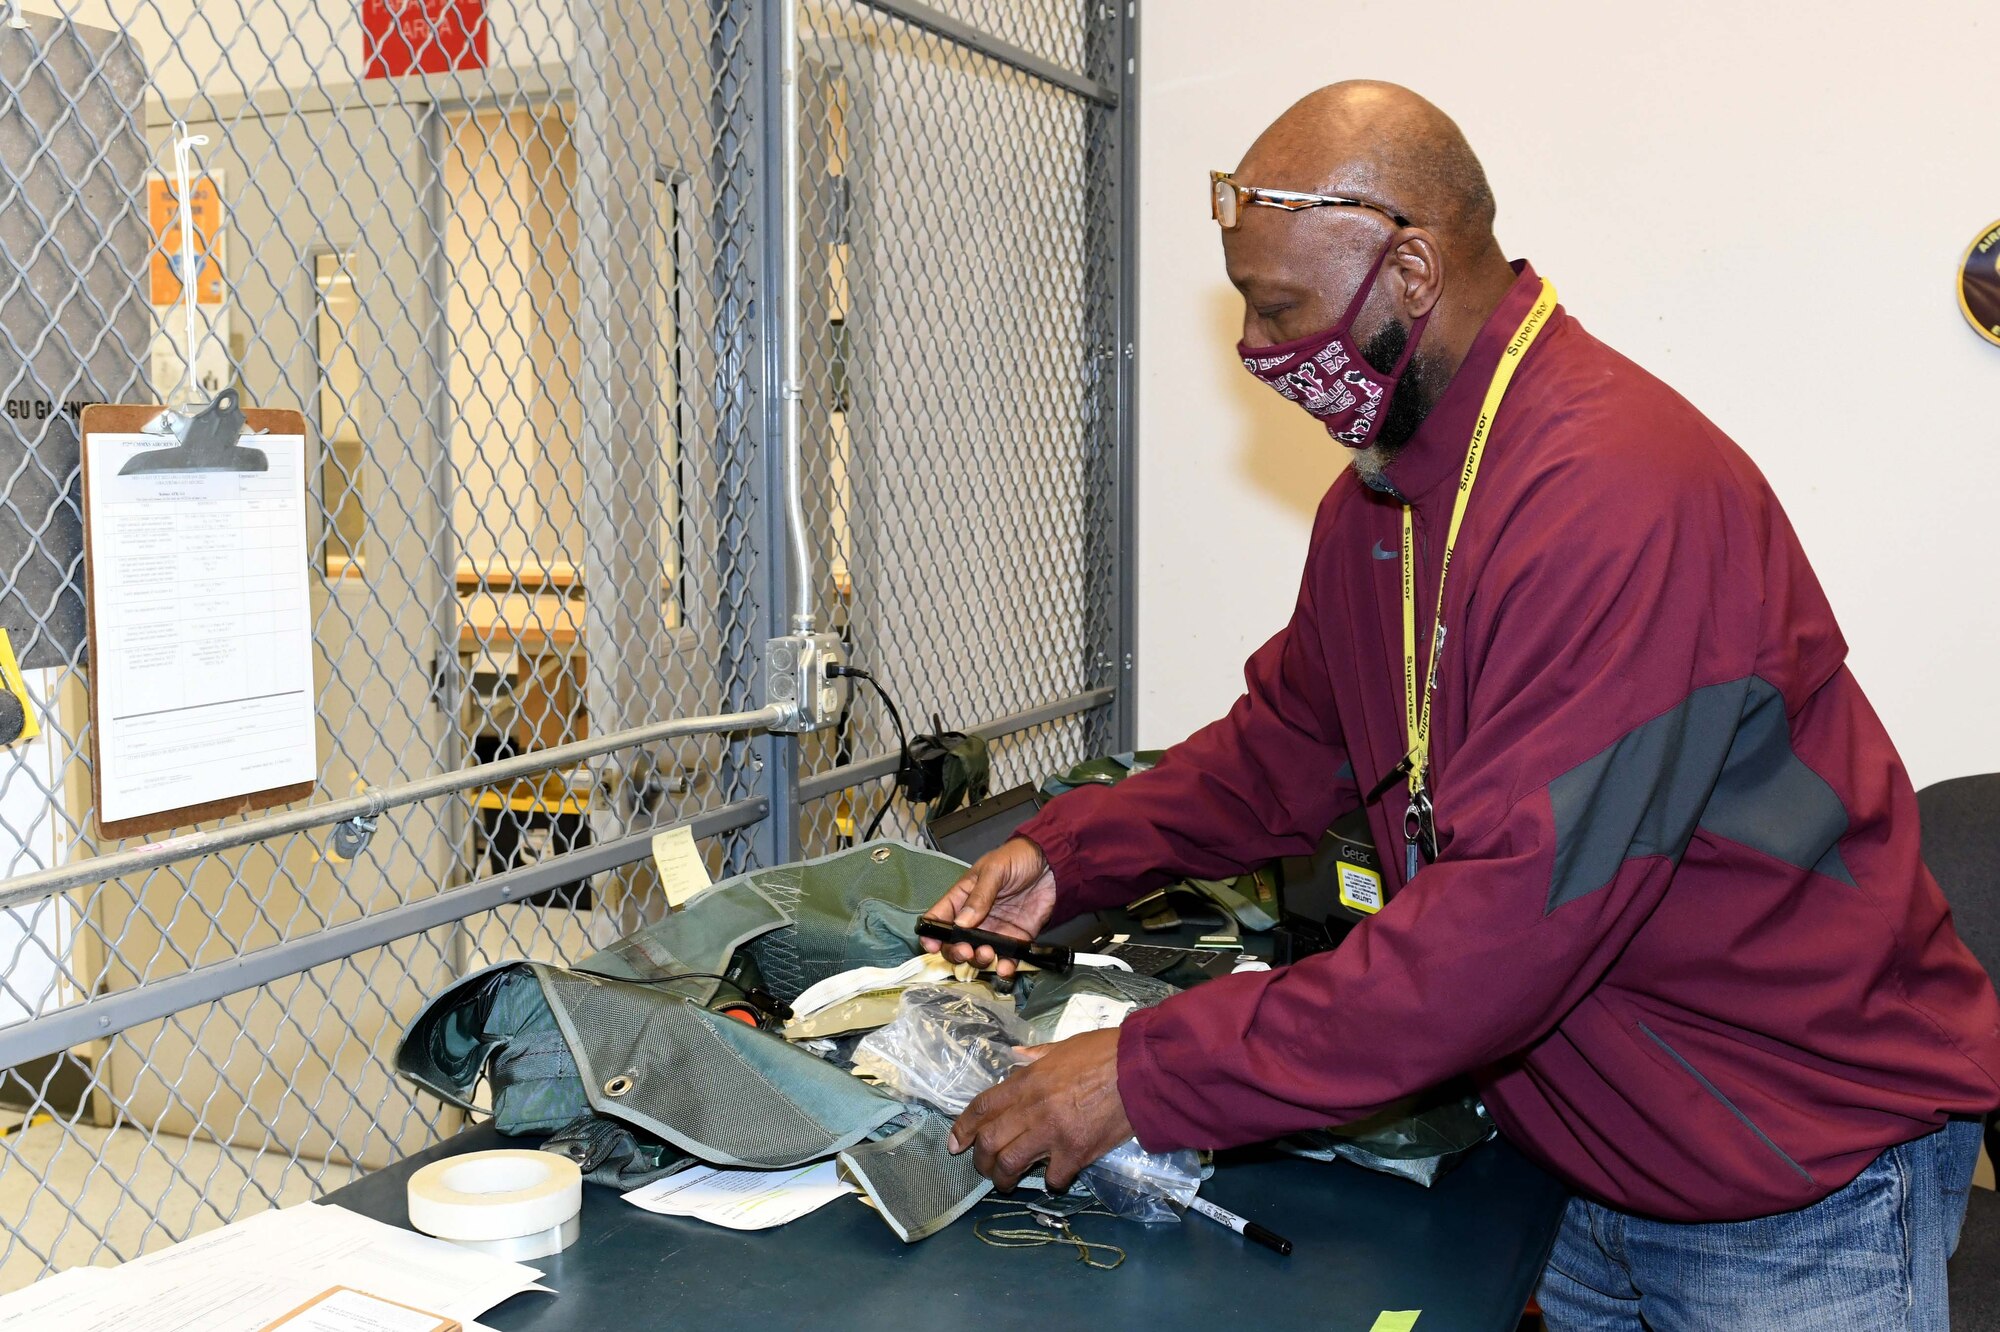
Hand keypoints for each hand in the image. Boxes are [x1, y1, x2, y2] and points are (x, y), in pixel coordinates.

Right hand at [921, 836, 1057, 977]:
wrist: (1051, 864)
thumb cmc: (1017, 859)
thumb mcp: (994, 870)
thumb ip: (979, 896)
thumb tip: (961, 923)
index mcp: (962, 898)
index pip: (939, 918)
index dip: (930, 933)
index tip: (932, 945)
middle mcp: (974, 919)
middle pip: (954, 943)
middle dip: (955, 952)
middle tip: (965, 951)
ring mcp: (994, 931)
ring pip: (977, 955)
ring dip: (978, 960)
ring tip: (987, 953)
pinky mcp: (1015, 940)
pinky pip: (1006, 959)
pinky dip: (1003, 968)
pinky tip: (1005, 967)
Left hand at [947, 1029, 1131, 1191]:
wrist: (1141, 1070)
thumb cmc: (1105, 1052)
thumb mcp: (1064, 1046)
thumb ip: (1037, 1056)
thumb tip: (1016, 1056)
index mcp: (1027, 1081)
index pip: (983, 1107)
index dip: (964, 1127)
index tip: (955, 1143)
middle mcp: (1032, 1109)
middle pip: (989, 1142)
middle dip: (980, 1161)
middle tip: (984, 1168)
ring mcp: (1052, 1134)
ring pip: (1011, 1165)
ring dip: (1004, 1179)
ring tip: (1007, 1183)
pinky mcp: (1076, 1153)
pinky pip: (1053, 1178)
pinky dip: (1051, 1182)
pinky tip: (1055, 1178)